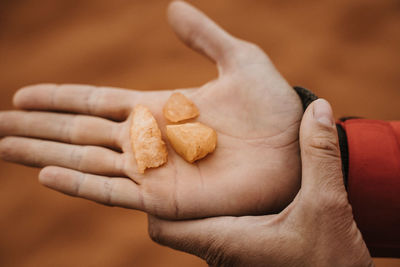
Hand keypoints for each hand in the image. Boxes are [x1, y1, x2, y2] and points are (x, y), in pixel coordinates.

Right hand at [0, 1, 301, 218]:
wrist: (295, 147)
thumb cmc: (273, 106)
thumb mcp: (239, 58)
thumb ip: (204, 35)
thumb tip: (171, 7)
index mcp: (159, 107)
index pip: (96, 101)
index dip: (58, 98)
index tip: (21, 95)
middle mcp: (149, 140)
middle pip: (80, 132)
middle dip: (37, 128)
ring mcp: (154, 170)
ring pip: (86, 160)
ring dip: (44, 154)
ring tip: (5, 147)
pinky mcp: (165, 198)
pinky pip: (115, 190)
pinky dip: (80, 183)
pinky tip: (48, 173)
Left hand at [148, 99, 372, 265]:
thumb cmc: (331, 264)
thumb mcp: (328, 205)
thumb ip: (319, 155)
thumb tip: (318, 107)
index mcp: (225, 241)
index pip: (162, 227)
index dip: (154, 199)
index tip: (164, 167)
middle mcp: (221, 254)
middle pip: (174, 225)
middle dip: (173, 195)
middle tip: (183, 159)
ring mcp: (232, 260)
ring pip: (196, 229)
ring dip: (196, 202)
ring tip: (205, 167)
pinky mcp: (246, 259)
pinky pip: (217, 234)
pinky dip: (216, 212)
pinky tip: (233, 189)